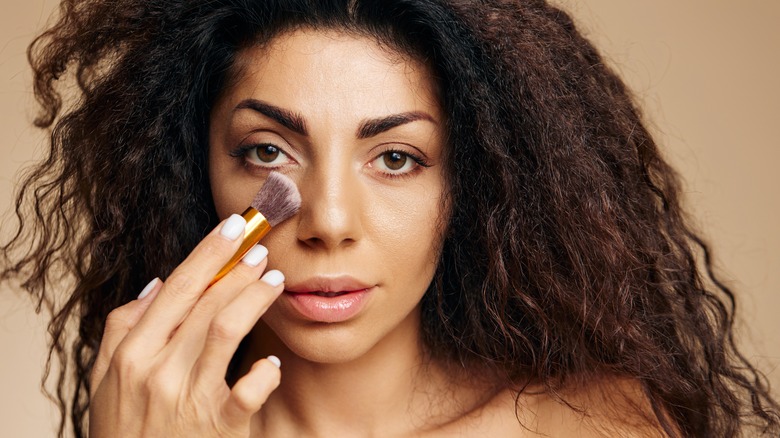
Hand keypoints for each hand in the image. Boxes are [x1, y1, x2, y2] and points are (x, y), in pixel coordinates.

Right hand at [89, 214, 283, 436]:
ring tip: (274, 280)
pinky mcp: (219, 427)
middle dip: (238, 269)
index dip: (209, 253)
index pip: (177, 288)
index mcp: (132, 354)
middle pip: (206, 303)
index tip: (234, 226)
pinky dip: (264, 372)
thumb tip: (157, 284)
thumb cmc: (123, 430)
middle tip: (261, 248)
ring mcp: (188, 399)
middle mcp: (158, 371)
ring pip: (228, 331)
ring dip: (254, 299)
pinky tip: (271, 361)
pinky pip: (248, 390)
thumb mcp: (104, 380)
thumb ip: (122, 329)